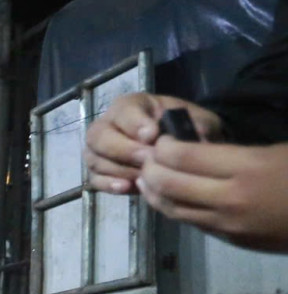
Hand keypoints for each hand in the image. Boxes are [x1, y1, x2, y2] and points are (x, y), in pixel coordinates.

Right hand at [85, 92, 222, 194]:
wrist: (181, 149)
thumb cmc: (187, 129)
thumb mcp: (199, 120)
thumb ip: (198, 124)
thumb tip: (195, 135)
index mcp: (130, 105)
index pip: (123, 112)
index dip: (135, 124)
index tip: (153, 136)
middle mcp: (107, 124)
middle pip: (99, 136)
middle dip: (124, 150)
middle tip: (147, 159)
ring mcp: (99, 150)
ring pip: (95, 159)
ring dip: (119, 170)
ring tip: (144, 177)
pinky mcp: (98, 171)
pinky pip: (94, 179)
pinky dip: (109, 184)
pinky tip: (128, 188)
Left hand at [138, 137, 287, 252]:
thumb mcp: (276, 152)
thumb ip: (234, 153)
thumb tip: (194, 150)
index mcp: (247, 168)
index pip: (183, 157)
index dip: (164, 147)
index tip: (161, 140)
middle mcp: (231, 198)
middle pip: (170, 183)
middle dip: (151, 169)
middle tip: (147, 158)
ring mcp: (228, 224)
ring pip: (173, 208)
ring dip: (153, 193)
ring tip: (147, 178)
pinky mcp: (230, 240)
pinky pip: (191, 222)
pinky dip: (173, 209)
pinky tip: (169, 198)